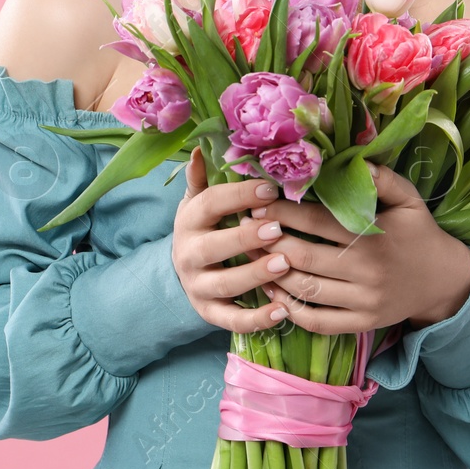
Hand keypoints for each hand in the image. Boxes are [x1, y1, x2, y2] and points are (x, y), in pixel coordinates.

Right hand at [172, 147, 293, 333]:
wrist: (185, 271)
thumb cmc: (204, 228)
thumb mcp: (198, 201)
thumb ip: (203, 178)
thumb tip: (203, 148)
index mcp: (188, 221)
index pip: (211, 205)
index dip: (239, 197)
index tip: (269, 189)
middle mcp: (189, 255)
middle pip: (214, 247)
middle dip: (245, 238)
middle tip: (276, 229)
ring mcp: (198, 286)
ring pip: (225, 284)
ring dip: (254, 275)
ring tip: (284, 265)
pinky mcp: (209, 313)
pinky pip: (232, 320)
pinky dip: (257, 319)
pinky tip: (283, 311)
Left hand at [250, 161, 469, 334]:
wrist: (443, 281)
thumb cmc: (419, 233)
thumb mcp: (408, 199)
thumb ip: (382, 179)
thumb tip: (353, 160)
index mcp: (374, 237)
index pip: (316, 221)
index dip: (283, 210)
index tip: (257, 201)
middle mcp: (367, 271)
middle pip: (303, 255)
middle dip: (268, 240)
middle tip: (245, 226)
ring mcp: (363, 301)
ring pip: (305, 289)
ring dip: (272, 273)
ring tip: (251, 256)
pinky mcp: (362, 324)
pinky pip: (318, 321)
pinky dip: (290, 309)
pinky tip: (273, 291)